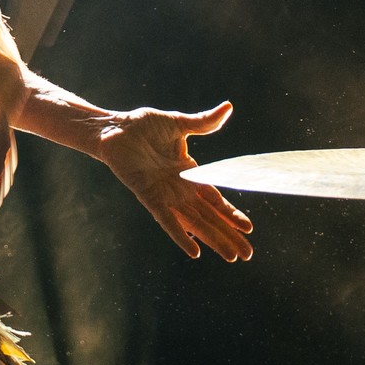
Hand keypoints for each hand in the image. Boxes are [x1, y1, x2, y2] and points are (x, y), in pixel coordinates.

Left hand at [98, 102, 253, 260]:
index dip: (232, 214)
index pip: (215, 199)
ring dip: (213, 240)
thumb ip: (203, 122)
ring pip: (195, 223)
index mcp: (189, 173)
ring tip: (231, 257)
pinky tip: (195, 252)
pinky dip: (181, 236)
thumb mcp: (179, 124)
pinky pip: (168, 221)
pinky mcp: (150, 197)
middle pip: (210, 218)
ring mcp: (165, 195)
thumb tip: (228, 107)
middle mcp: (179, 189)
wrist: (115, 128)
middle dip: (229, 235)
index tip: (249, 229)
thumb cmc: (143, 126)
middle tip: (248, 255)